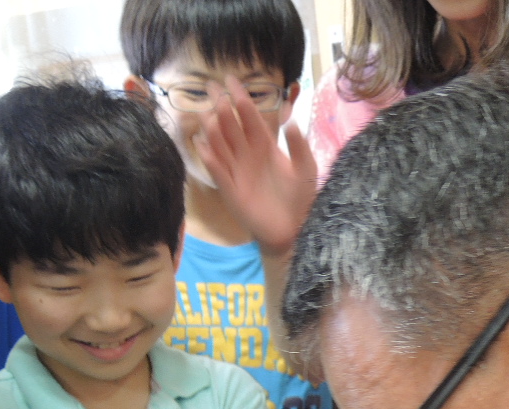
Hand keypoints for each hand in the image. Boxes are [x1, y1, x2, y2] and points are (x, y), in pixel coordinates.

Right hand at [196, 77, 317, 258]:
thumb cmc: (300, 197)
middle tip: (212, 88)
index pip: (249, 116)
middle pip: (230, 125)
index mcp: (264, 145)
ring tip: (209, 114)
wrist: (294, 229)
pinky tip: (203, 146)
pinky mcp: (231, 190)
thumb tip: (291, 119)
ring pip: (220, 145)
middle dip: (221, 107)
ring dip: (213, 130)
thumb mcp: (306, 168)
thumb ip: (299, 145)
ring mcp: (236, 171)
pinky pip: (218, 172)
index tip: (230, 79)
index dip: (240, 98)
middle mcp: (247, 154)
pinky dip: (210, 159)